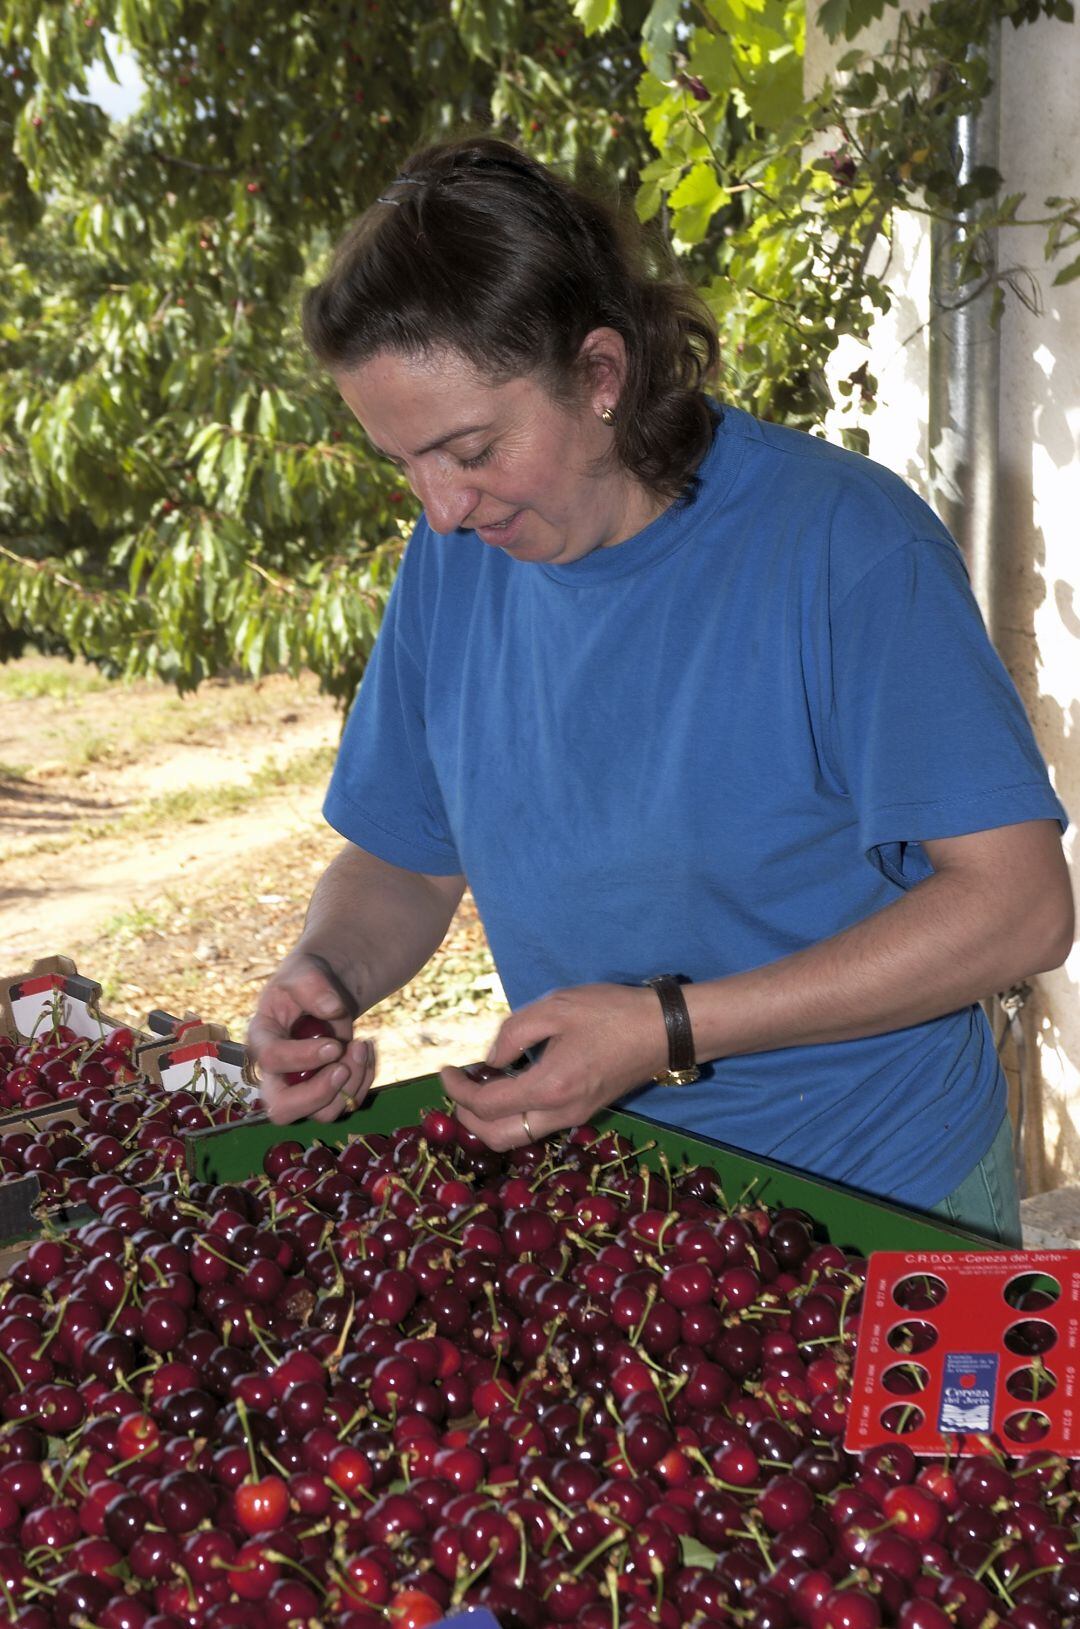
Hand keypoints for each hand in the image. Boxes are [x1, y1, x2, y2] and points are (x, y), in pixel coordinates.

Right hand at [247, 951, 375, 1124]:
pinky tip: (367, 1050)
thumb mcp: (304, 971)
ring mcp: (301, 1088)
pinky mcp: (326, 1093)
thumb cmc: (305, 982)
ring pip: (323, 1113)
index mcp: (261, 1038)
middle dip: (318, 1094)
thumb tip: (333, 1009)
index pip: (270, 1060)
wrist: (324, 994)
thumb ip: (312, 985)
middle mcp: (275, 1073)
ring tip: (362, 1046)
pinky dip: (364, 1079)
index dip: (302, 1057)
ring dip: (351, 1084)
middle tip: (343, 1068)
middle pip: (281, 1110)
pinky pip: (346, 1103)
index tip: (335, 1045)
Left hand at [441, 982, 667, 1149]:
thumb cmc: (611, 1013)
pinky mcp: (582, 1112)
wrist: (663, 1030)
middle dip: (467, 1116)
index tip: (446, 1069)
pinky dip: (512, 1114)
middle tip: (458, 1085)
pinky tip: (509, 1084)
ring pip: (517, 1137)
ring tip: (479, 1085)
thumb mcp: (556, 1007)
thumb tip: (491, 1059)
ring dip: (488, 1120)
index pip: (487, 1105)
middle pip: (497, 1137)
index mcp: (550, 1087)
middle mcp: (560, 1113)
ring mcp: (573, 1117)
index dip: (457, 1089)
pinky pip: (536, 1126)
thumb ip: (514, 1033)